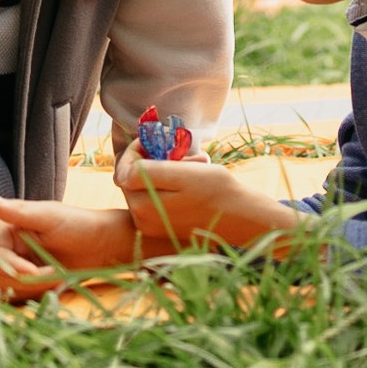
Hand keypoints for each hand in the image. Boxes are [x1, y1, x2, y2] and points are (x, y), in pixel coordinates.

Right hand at [0, 197, 140, 297]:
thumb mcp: (48, 216)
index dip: (11, 266)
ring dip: (34, 289)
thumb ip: (17, 212)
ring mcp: (19, 268)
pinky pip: (23, 299)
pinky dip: (39, 296)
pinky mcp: (30, 285)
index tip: (35, 271)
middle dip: (26, 280)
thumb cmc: (78, 224)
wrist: (103, 245)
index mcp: (6, 231)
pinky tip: (56, 286)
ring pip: (10, 291)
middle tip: (53, 273)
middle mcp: (8, 250)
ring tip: (57, 277)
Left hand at [113, 155, 291, 251]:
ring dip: (162, 171)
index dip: (136, 150)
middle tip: (177, 151)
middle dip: (151, 160)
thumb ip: (147, 171)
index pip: (125, 169)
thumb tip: (126, 169)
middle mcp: (143, 220)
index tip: (155, 139)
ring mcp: (153, 226)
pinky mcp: (164, 227)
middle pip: (133, 179)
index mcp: (143, 205)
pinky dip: (169, 185)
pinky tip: (190, 180)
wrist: (242, 216)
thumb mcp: (181, 173)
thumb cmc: (215, 190)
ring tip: (189, 164)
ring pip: (146, 187)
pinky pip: (156, 198)